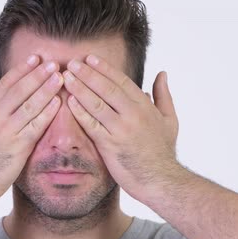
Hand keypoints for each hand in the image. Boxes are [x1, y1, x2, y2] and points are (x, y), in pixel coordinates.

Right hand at [0, 55, 63, 201]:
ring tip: (60, 77)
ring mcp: (7, 131)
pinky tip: (59, 103)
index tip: (36, 58)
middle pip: (20, 90)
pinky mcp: (18, 146)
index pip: (7, 83)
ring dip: (46, 89)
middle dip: (38, 74)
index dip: (22, 69)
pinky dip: (47, 113)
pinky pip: (35, 125)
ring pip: (30, 105)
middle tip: (53, 63)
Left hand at [63, 54, 180, 203]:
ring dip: (80, 89)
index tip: (89, 58)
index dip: (104, 68)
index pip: (121, 81)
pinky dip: (80, 112)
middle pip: (106, 88)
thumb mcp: (170, 120)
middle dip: (88, 74)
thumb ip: (163, 95)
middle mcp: (133, 114)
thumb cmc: (163, 151)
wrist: (161, 180)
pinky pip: (91, 125)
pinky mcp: (110, 145)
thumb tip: (162, 73)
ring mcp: (121, 129)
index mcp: (145, 106)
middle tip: (72, 63)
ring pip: (96, 103)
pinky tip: (69, 102)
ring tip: (66, 78)